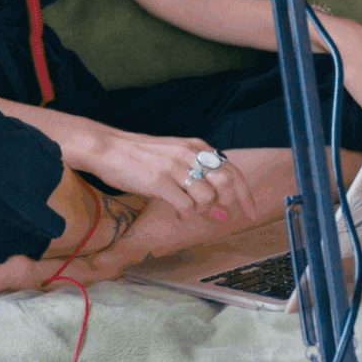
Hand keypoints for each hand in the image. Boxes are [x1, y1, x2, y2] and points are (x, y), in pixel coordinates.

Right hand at [61, 120, 259, 224]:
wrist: (109, 148)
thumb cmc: (143, 158)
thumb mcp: (176, 161)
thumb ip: (200, 181)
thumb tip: (222, 212)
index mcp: (198, 147)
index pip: (234, 172)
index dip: (246, 195)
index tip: (253, 213)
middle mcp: (190, 154)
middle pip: (226, 184)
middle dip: (225, 203)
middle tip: (214, 211)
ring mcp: (175, 167)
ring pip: (206, 198)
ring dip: (200, 210)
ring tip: (185, 207)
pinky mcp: (159, 182)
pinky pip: (186, 206)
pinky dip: (185, 214)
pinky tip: (175, 211)